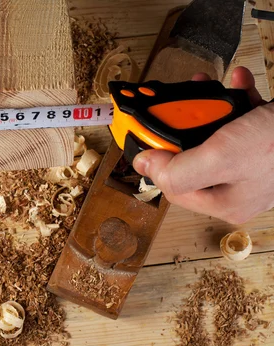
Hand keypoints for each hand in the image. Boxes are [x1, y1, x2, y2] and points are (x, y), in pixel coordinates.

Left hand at [133, 66, 273, 223]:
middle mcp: (236, 186)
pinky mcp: (265, 140)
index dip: (158, 159)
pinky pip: (240, 121)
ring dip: (208, 108)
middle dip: (183, 126)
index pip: (173, 185)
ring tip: (206, 87)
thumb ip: (177, 168)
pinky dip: (236, 101)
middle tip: (178, 104)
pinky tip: (240, 85)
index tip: (147, 133)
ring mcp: (252, 164)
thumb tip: (143, 167)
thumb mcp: (219, 158)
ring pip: (215, 136)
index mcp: (224, 202)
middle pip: (192, 156)